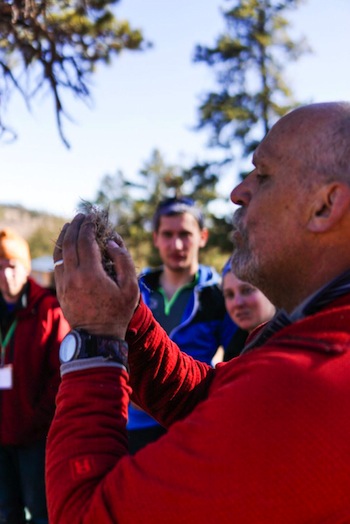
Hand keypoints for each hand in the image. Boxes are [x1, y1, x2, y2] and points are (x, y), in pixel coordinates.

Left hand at [53, 214, 139, 337]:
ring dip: (65, 236)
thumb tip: (111, 243)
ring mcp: (64, 283)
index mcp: (91, 274)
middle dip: (75, 226)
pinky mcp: (60, 289)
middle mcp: (73, 276)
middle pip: (69, 243)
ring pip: (59, 252)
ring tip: (70, 225)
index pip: (85, 241)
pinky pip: (57, 264)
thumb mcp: (131, 287)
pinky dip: (60, 250)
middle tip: (82, 216)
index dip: (88, 226)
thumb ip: (124, 260)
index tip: (92, 218)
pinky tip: (66, 245)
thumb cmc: (118, 312)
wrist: (98, 336)